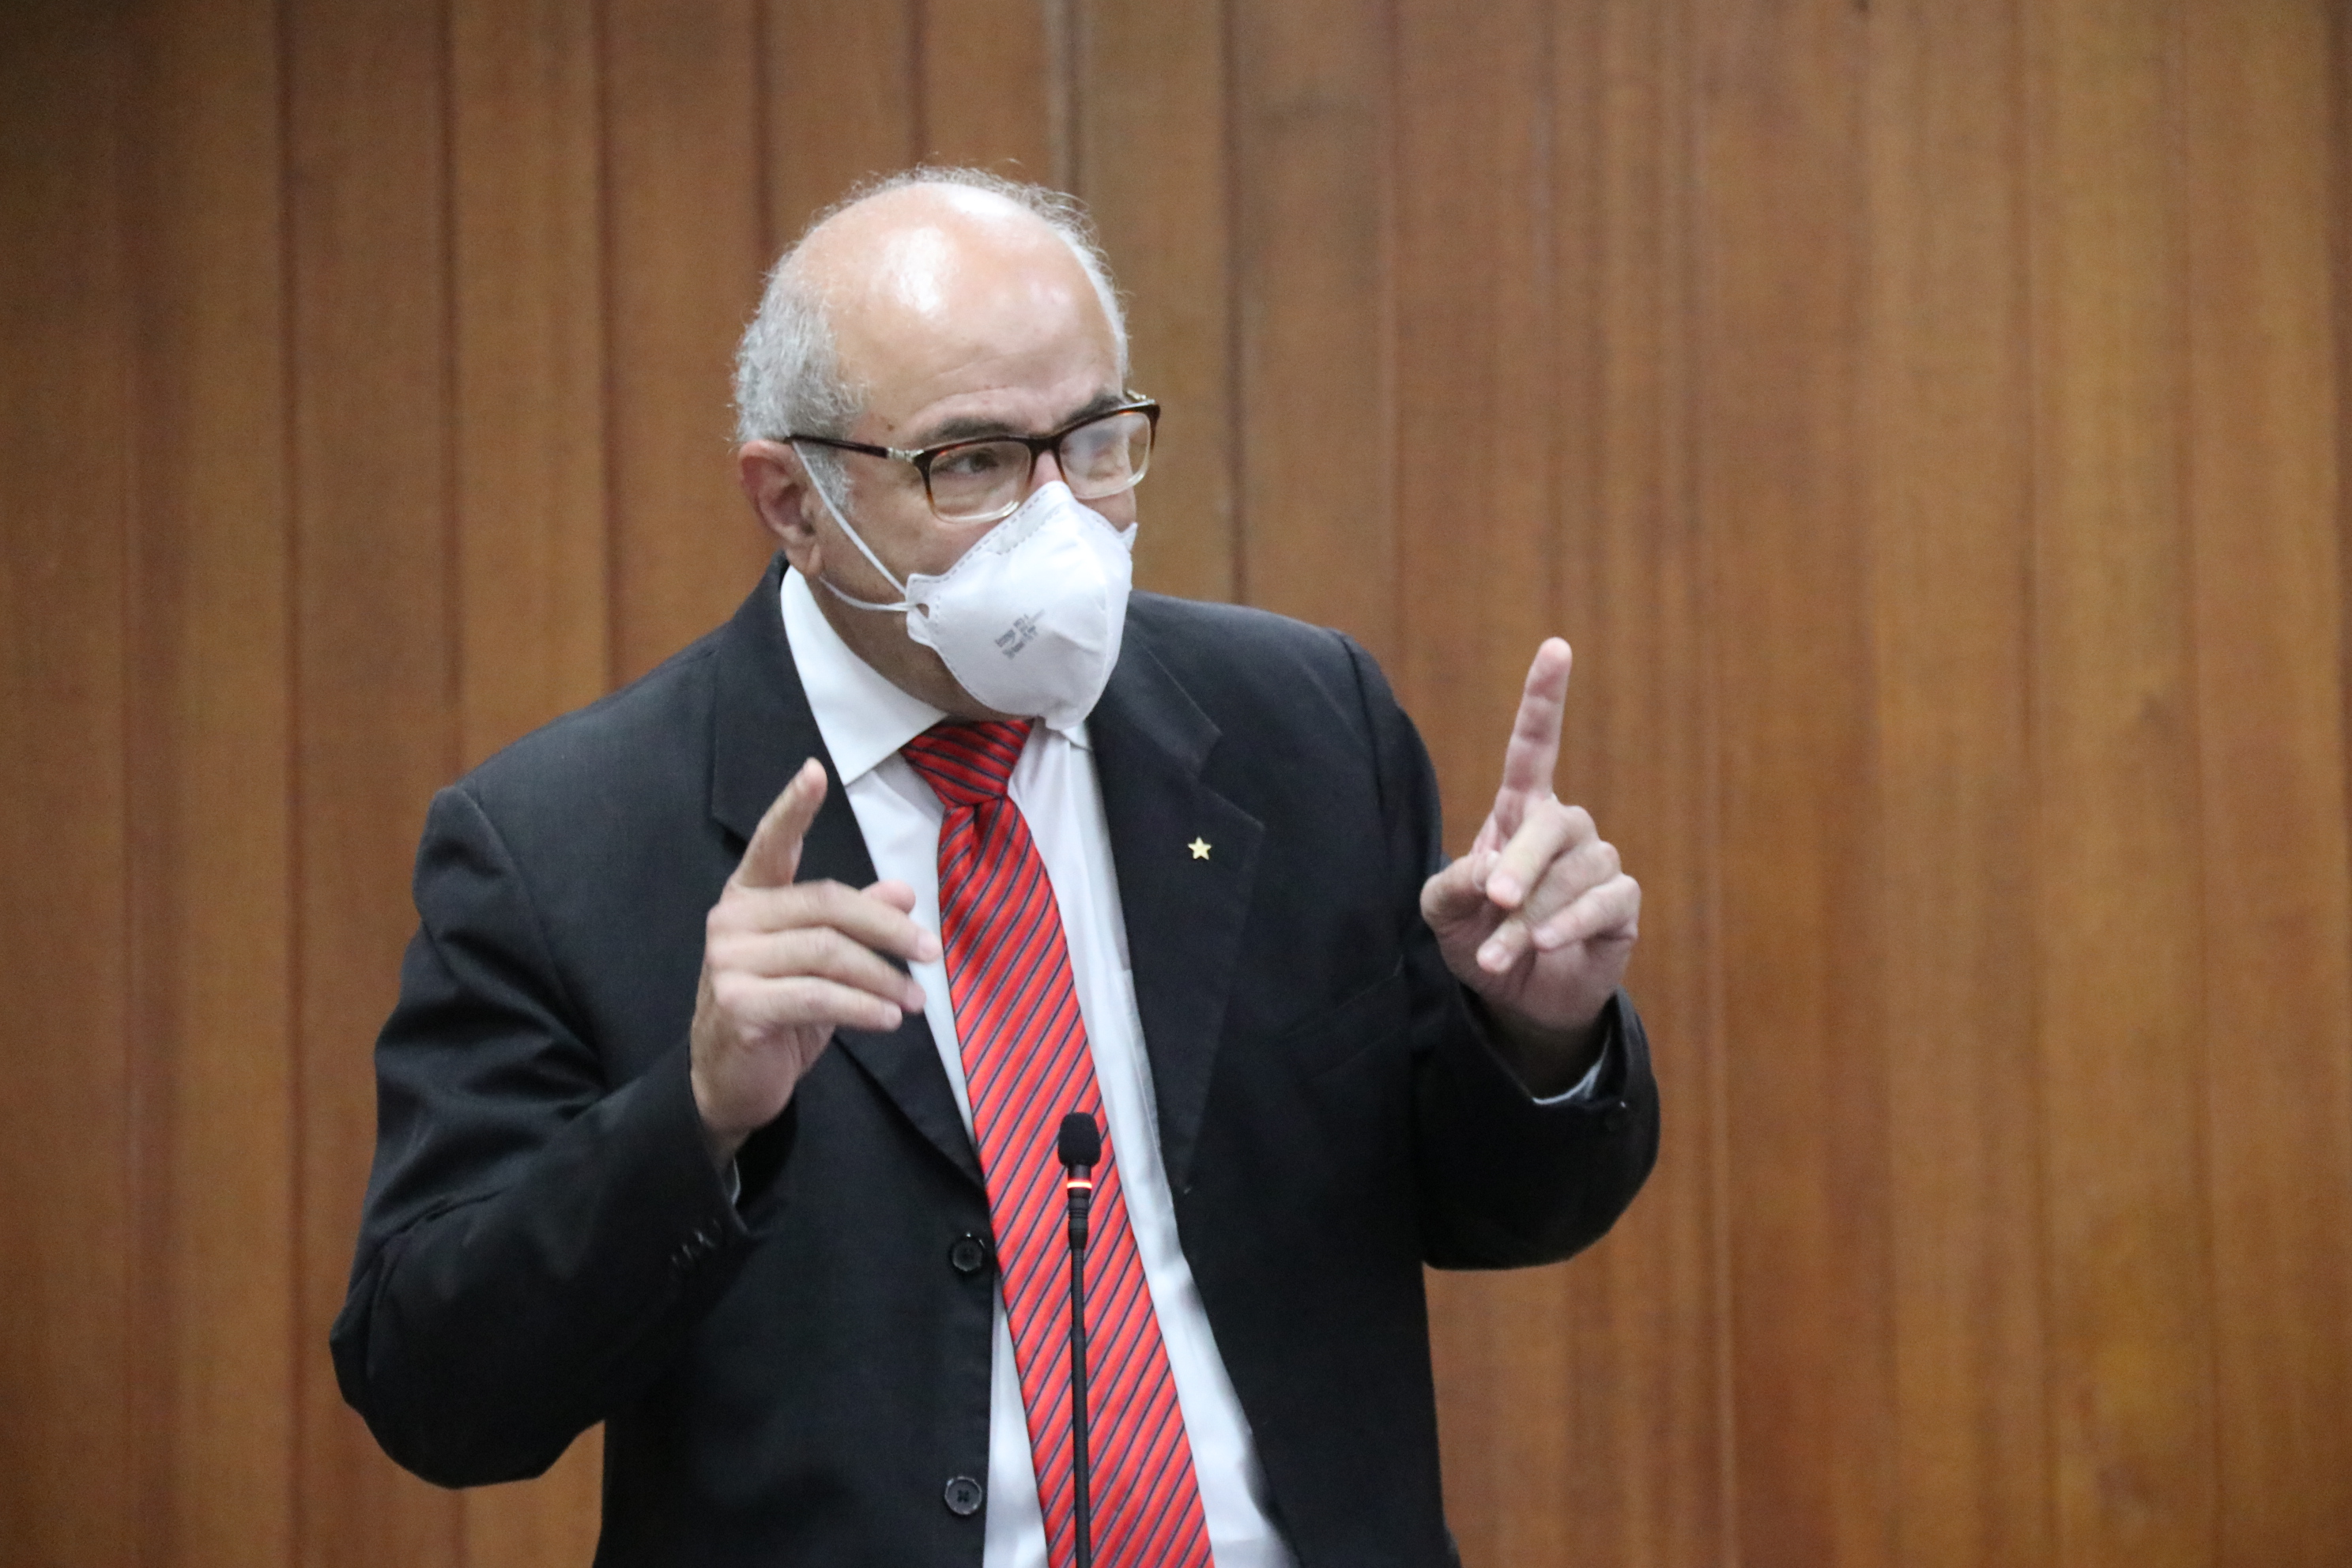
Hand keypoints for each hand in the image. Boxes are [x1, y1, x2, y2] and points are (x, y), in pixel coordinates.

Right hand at [690, 759, 940, 1162]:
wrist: (728, 1083)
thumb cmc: (777, 1014)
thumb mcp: (822, 965)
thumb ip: (855, 925)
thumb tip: (902, 891)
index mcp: (749, 897)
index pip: (772, 844)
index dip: (793, 808)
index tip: (815, 770)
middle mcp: (731, 919)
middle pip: (827, 905)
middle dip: (887, 929)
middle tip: (930, 952)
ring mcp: (728, 963)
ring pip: (827, 953)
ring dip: (883, 977)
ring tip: (916, 1000)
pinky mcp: (738, 1006)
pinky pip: (817, 997)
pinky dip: (862, 1006)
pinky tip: (888, 1018)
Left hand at [1419, 640, 1639, 1086]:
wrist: (1517, 998)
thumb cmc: (1478, 938)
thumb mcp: (1442, 914)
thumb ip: (1449, 886)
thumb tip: (1484, 870)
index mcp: (1519, 813)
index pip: (1535, 746)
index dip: (1544, 699)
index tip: (1557, 647)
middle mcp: (1564, 829)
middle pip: (1552, 823)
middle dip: (1522, 862)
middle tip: (1494, 897)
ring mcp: (1596, 865)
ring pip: (1574, 873)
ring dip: (1532, 915)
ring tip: (1500, 953)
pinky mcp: (1621, 905)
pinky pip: (1604, 901)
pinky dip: (1570, 923)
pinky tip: (1545, 944)